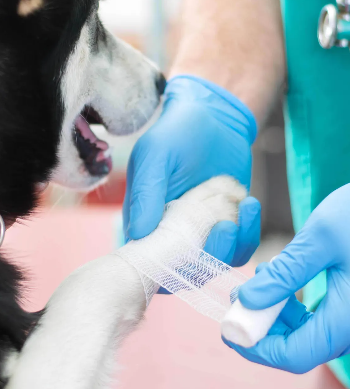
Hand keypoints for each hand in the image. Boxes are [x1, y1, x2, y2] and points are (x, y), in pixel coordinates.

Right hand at [123, 75, 259, 268]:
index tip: (191, 248)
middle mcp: (170, 236)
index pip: (149, 263)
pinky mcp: (227, 228)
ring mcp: (201, 235)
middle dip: (211, 255)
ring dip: (235, 243)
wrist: (213, 117)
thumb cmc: (175, 132)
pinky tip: (249, 203)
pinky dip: (249, 233)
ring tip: (244, 204)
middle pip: (187, 272)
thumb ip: (146, 193)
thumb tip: (139, 235)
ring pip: (217, 264)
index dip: (168, 268)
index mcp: (143, 223)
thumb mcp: (155, 155)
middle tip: (225, 224)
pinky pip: (240, 249)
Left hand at [224, 184, 349, 373]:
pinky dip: (293, 304)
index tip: (229, 327)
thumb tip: (247, 300)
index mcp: (349, 318)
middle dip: (262, 327)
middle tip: (237, 298)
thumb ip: (284, 274)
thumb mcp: (320, 239)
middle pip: (300, 347)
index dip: (256, 348)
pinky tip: (277, 276)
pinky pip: (320, 317)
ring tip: (256, 279)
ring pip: (309, 333)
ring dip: (276, 313)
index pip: (294, 356)